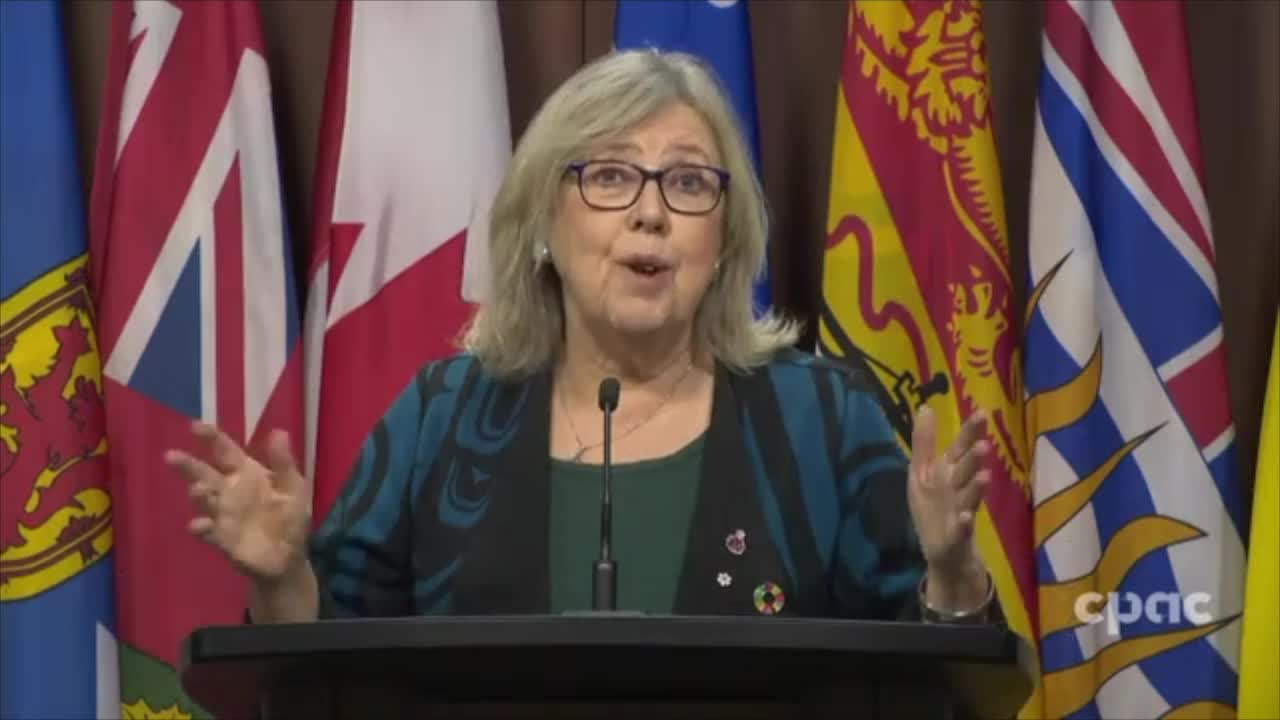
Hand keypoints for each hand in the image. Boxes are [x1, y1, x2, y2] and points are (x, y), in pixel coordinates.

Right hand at [165, 422, 310, 584]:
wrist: (289, 556)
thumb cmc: (289, 517)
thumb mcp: (293, 487)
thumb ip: (283, 462)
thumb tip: (279, 431)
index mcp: (246, 473)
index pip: (225, 450)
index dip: (211, 437)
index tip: (194, 426)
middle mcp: (229, 491)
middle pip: (203, 473)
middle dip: (188, 464)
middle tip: (171, 456)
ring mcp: (222, 514)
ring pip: (203, 500)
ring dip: (198, 494)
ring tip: (198, 489)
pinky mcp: (222, 537)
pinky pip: (208, 530)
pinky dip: (202, 527)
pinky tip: (199, 525)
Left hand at [907, 407, 990, 586]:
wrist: (946, 554)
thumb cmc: (935, 508)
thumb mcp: (922, 473)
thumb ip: (925, 442)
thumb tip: (925, 406)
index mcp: (949, 474)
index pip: (961, 448)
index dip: (970, 432)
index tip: (982, 412)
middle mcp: (958, 490)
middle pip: (967, 471)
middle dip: (974, 459)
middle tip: (984, 445)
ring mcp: (960, 513)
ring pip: (970, 498)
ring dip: (976, 487)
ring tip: (985, 475)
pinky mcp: (957, 537)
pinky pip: (961, 530)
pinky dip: (963, 524)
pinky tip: (965, 517)